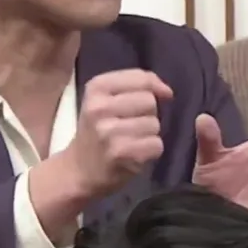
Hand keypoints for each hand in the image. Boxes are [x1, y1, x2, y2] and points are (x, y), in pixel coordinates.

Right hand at [66, 69, 172, 197]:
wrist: (79, 169)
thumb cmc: (96, 129)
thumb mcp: (105, 98)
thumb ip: (137, 85)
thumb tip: (168, 92)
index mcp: (96, 88)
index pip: (140, 78)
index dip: (154, 86)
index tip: (155, 97)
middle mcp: (99, 107)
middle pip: (149, 101)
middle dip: (147, 113)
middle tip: (130, 124)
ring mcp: (109, 131)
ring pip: (154, 124)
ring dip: (149, 133)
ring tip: (131, 139)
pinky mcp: (121, 153)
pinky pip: (156, 144)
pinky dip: (151, 151)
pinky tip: (135, 153)